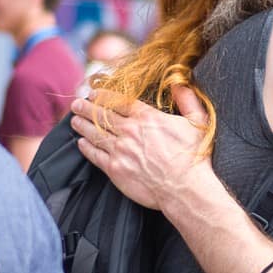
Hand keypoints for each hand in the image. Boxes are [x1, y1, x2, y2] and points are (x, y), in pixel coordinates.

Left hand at [69, 87, 212, 212]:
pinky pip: (95, 156)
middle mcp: (130, 131)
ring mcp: (120, 151)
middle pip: (102, 115)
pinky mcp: (115, 169)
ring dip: (82, 125)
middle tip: (77, 104)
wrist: (185, 189)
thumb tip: (180, 83)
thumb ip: (187, 100)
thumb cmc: (193, 157)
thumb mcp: (198, 122)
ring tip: (74, 120)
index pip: (118, 101)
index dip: (103, 95)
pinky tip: (81, 143)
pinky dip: (86, 148)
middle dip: (86, 107)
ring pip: (95, 133)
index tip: (93, 93)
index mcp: (147, 117)